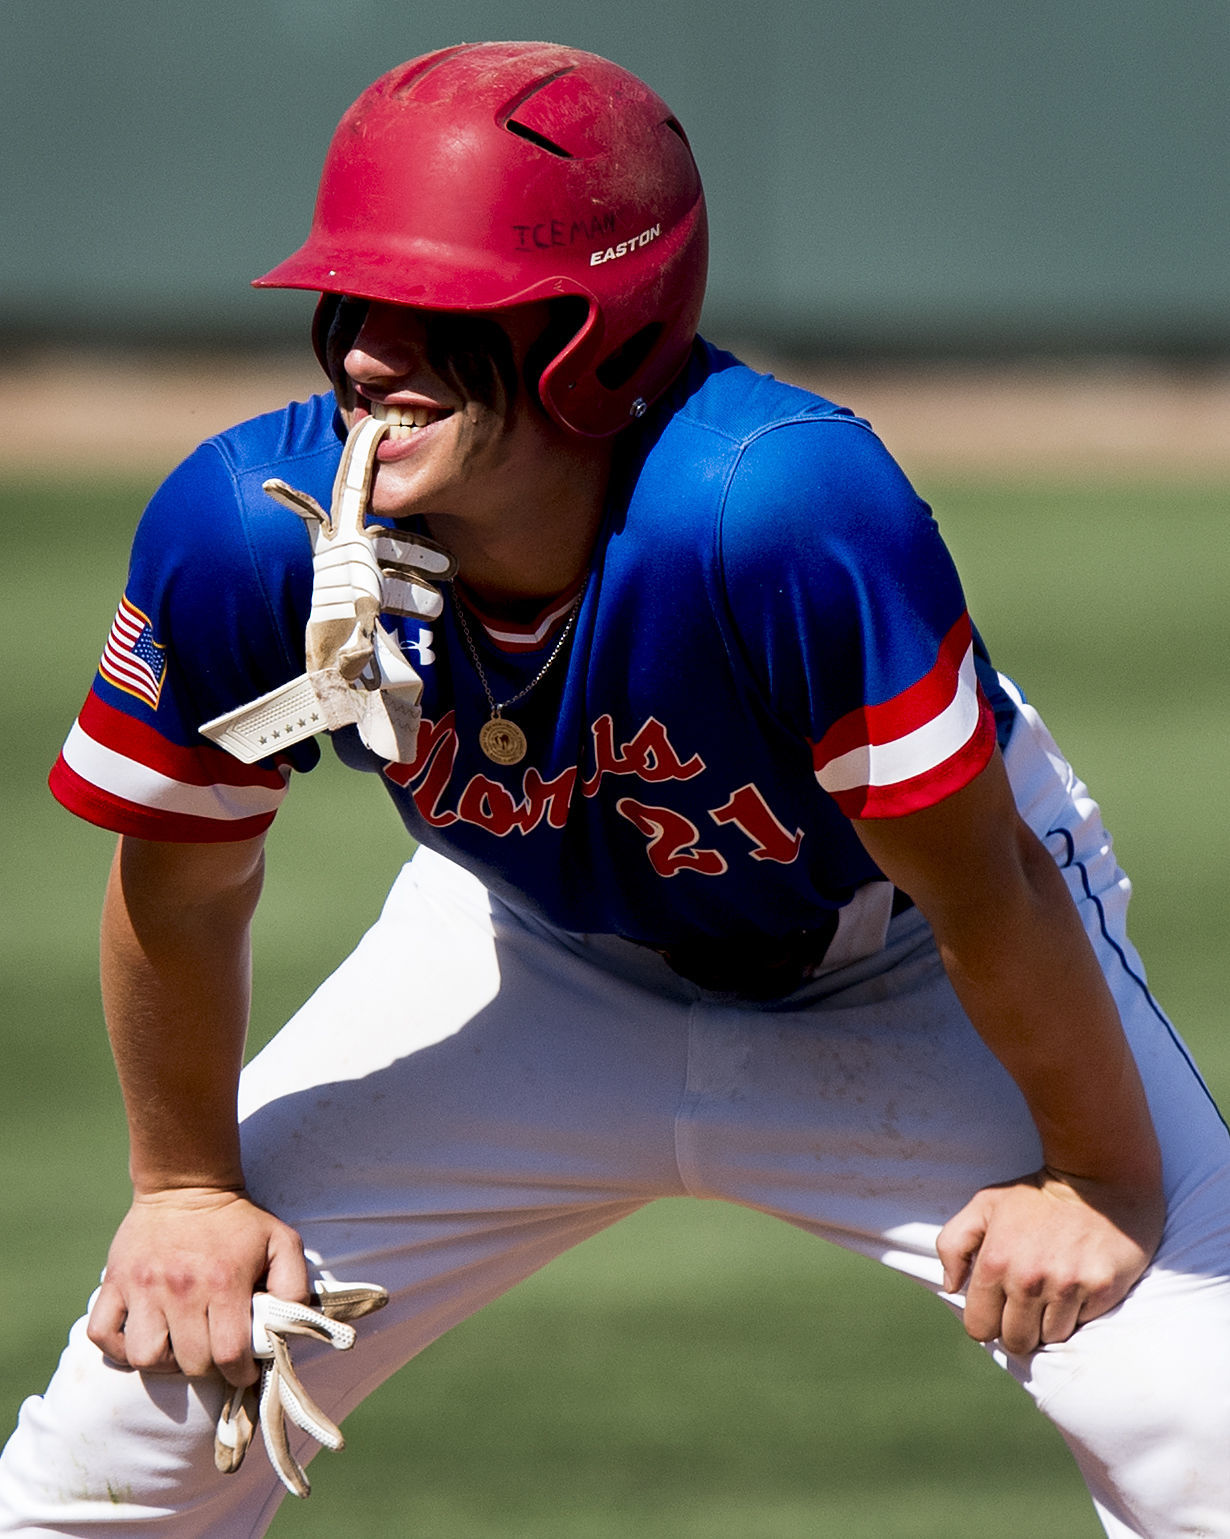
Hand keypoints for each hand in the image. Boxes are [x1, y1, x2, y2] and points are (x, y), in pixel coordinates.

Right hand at [87, 1188, 308, 1386]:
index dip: (240, 1373)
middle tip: (214, 1353)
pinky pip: (102, 1335)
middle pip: (190, 1362)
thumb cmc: (238, 1219)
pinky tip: (143, 1336)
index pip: (229, 1355)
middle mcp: (181, 1289)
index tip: (244, 1370)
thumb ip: (294, 1286)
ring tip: (179, 1347)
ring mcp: (143, 1287)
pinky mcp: (115, 1282)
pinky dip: (119, 1348)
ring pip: (145, 1357)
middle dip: (208, 1367)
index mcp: (224, 1282)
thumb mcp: (282, 1241)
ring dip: (164, 1362)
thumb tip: (288, 1329)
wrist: (186, 1183)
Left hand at [937, 1167, 1164, 1355]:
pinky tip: (1078, 1284)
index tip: (998, 1309)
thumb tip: (951, 1286)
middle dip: (1018, 1329)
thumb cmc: (1035, 1195)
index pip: (979, 1327)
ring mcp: (1068, 1286)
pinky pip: (1083, 1325)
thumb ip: (954, 1244)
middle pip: (1016, 1341)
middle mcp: (1029, 1279)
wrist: (1098, 1179)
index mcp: (995, 1262)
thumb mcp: (984, 1206)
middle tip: (1028, 1305)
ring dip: (1050, 1323)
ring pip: (1051, 1339)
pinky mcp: (1101, 1290)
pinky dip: (1079, 1313)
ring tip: (1054, 1291)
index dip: (987, 1322)